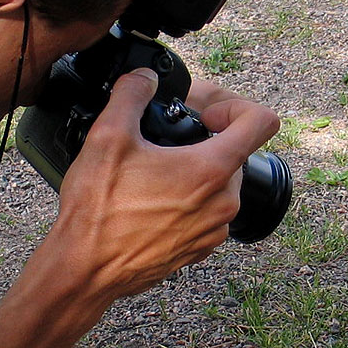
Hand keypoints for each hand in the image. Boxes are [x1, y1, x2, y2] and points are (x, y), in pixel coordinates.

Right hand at [46, 68, 279, 301]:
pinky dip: (187, 197)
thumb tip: (143, 79)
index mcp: (212, 170)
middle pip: (236, 150)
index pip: (262, 121)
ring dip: (194, 167)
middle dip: (205, 135)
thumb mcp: (107, 137)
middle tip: (166, 133)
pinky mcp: (200, 248)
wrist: (85, 269)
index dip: (234, 104)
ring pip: (220, 183)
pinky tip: (151, 196)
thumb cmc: (99, 211)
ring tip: (154, 167)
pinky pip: (206, 211)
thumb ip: (131, 94)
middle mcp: (223, 202)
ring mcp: (215, 229)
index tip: (201, 114)